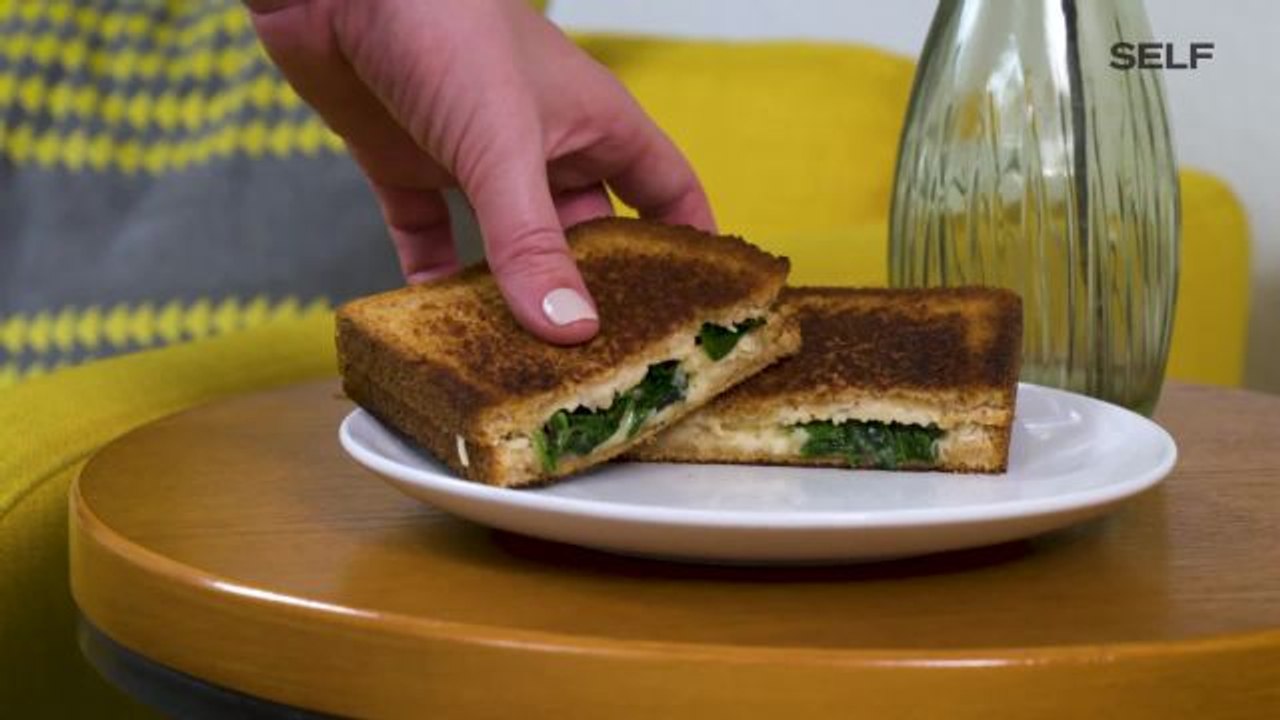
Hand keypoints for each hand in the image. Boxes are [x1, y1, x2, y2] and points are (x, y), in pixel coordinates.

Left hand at [246, 0, 714, 343]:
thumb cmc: (443, 25)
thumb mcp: (503, 145)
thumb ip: (532, 241)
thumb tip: (570, 331)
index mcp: (594, 124)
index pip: (667, 191)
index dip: (691, 246)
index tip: (708, 309)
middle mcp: (543, 145)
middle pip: (591, 235)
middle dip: (598, 294)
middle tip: (609, 366)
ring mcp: (475, 157)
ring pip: (510, 245)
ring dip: (515, 296)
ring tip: (527, 365)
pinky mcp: (407, 164)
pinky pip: (431, 237)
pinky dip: (435, 278)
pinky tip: (438, 324)